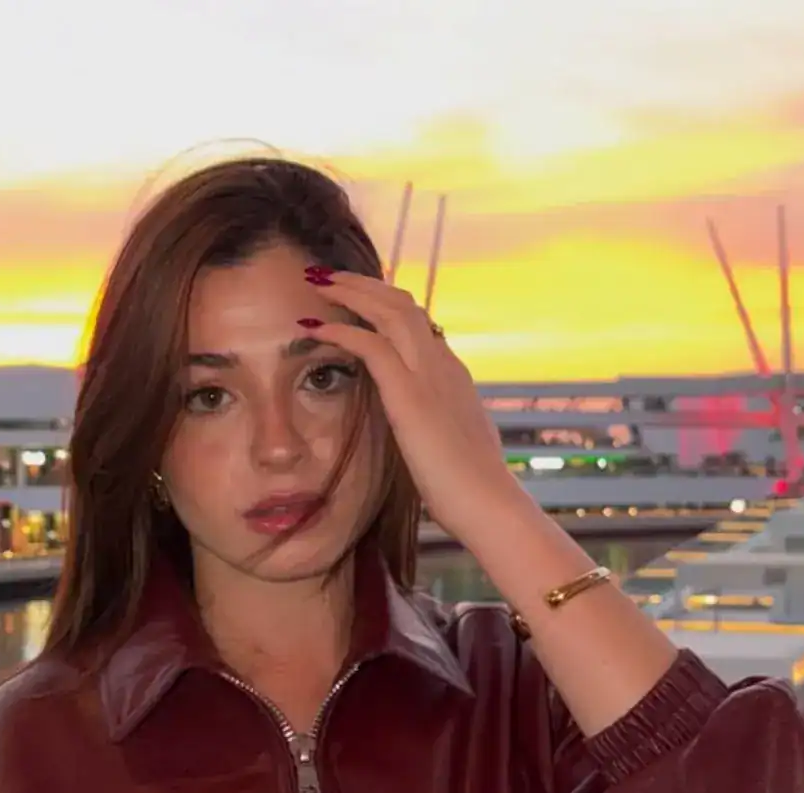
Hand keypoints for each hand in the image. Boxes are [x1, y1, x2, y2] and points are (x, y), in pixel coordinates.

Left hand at [300, 269, 517, 541]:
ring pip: (390, 311)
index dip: (388, 305)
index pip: (420, 324)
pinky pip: (371, 346)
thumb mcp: (456, 445)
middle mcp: (443, 365)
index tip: (362, 298)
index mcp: (454, 375)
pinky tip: (315, 327)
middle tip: (333, 276)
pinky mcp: (411, 395)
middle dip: (366, 285)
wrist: (488, 504)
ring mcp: (429, 376)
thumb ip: (441, 426)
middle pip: (404, 304)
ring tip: (320, 283)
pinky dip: (341, 330)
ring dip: (352, 292)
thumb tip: (430, 431)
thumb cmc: (471, 490)